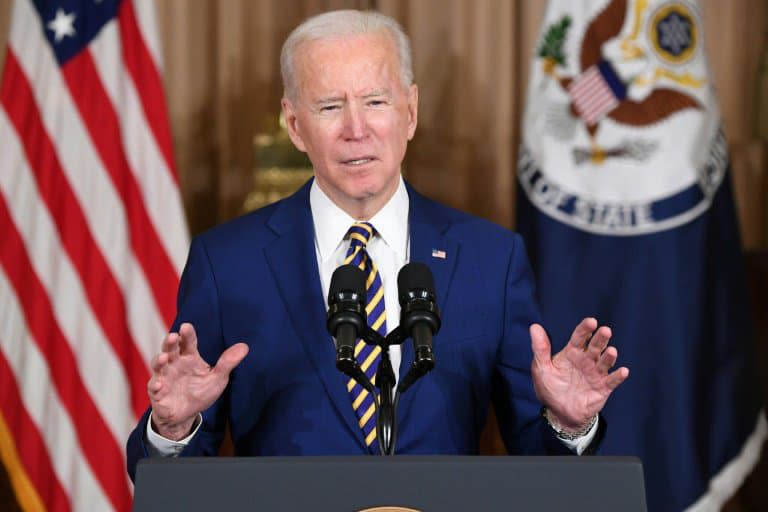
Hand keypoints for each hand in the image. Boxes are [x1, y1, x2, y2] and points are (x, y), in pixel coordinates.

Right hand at [147, 323, 248, 439]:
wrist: (187, 415)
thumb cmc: (201, 392)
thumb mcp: (217, 378)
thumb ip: (227, 363)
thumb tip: (245, 347)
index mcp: (189, 357)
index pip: (188, 342)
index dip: (187, 334)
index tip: (186, 326)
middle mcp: (174, 364)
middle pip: (170, 349)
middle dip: (169, 343)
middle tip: (172, 336)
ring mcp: (164, 377)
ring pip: (158, 365)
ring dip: (159, 360)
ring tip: (164, 358)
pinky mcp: (158, 393)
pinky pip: (153, 387)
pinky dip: (155, 385)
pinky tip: (159, 384)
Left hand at [530, 318, 628, 432]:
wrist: (560, 413)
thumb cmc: (551, 388)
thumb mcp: (541, 368)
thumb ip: (540, 348)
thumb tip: (534, 327)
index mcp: (572, 353)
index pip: (579, 337)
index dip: (585, 329)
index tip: (591, 321)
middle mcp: (586, 360)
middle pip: (595, 346)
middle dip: (600, 339)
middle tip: (605, 331)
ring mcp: (596, 373)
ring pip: (605, 361)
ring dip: (609, 356)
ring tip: (611, 351)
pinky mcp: (603, 388)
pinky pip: (612, 381)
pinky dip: (618, 376)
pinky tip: (623, 371)